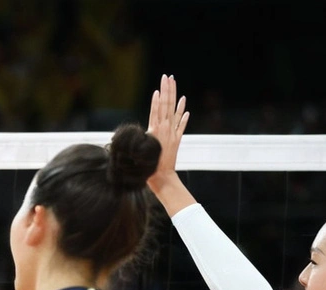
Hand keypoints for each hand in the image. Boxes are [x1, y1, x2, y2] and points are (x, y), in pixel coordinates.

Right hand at [146, 73, 188, 189]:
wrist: (162, 177)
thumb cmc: (147, 168)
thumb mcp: (141, 151)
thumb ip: (142, 139)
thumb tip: (141, 130)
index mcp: (155, 131)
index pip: (156, 110)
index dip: (157, 99)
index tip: (158, 88)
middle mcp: (165, 129)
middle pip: (166, 105)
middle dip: (166, 89)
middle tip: (167, 77)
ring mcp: (172, 133)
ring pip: (174, 110)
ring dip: (174, 96)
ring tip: (174, 83)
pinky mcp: (177, 139)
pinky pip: (181, 123)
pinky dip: (183, 114)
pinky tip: (185, 104)